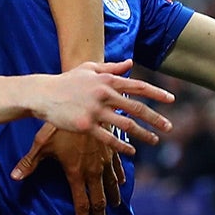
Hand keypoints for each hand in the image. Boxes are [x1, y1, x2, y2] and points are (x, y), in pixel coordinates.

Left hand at [11, 125, 124, 214]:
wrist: (87, 105)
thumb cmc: (61, 123)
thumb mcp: (42, 143)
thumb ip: (29, 162)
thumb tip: (14, 177)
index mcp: (76, 172)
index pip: (81, 203)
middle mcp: (93, 170)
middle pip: (99, 200)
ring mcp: (104, 161)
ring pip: (111, 186)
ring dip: (112, 200)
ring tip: (114, 210)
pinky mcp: (112, 150)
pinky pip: (118, 168)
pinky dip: (120, 179)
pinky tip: (122, 184)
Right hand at [30, 61, 173, 147]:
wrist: (43, 94)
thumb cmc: (66, 81)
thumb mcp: (89, 69)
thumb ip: (111, 66)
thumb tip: (130, 63)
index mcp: (107, 80)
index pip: (138, 86)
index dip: (156, 93)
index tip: (172, 99)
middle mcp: (104, 94)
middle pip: (137, 108)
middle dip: (156, 118)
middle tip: (169, 127)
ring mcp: (95, 110)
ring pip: (126, 124)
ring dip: (144, 134)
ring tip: (155, 140)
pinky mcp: (86, 125)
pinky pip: (109, 138)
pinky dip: (122, 146)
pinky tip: (131, 152)